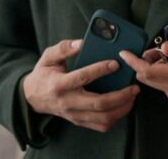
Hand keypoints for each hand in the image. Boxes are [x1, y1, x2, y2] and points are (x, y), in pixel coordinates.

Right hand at [22, 39, 138, 132]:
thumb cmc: (44, 74)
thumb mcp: (48, 57)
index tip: (115, 63)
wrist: (33, 98)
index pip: (82, 78)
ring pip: (103, 118)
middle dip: (120, 95)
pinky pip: (101, 126)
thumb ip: (64, 48)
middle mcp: (68, 102)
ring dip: (122, 108)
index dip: (100, 70)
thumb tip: (82, 42)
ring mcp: (74, 115)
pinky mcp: (79, 121)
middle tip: (134, 86)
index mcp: (59, 84)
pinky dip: (116, 117)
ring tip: (132, 96)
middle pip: (98, 104)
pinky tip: (123, 105)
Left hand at [119, 40, 167, 106]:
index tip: (125, 54)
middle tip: (156, 50)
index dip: (134, 62)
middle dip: (145, 63)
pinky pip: (162, 86)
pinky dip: (162, 75)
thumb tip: (162, 46)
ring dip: (154, 69)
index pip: (148, 71)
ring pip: (154, 82)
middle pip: (147, 78)